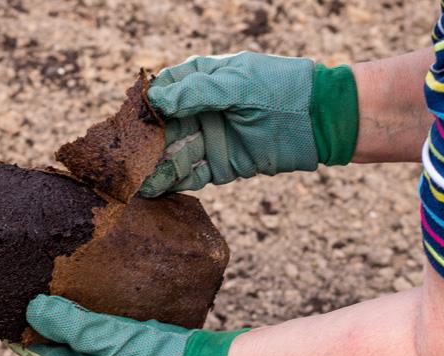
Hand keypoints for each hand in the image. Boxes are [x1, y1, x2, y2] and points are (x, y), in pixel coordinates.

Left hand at [8, 295, 247, 355]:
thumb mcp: (103, 341)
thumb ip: (69, 325)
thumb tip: (33, 309)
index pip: (31, 346)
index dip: (16, 324)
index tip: (2, 297)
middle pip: (49, 333)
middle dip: (36, 310)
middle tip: (22, 277)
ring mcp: (102, 349)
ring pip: (71, 323)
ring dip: (60, 303)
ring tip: (47, 274)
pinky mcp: (120, 335)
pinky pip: (94, 316)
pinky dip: (85, 300)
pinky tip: (83, 282)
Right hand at [139, 52, 358, 195]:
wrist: (322, 120)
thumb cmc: (282, 89)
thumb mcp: (239, 83)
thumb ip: (197, 91)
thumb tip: (157, 100)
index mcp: (204, 80)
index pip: (165, 91)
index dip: (145, 104)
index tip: (127, 116)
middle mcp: (202, 110)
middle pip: (163, 126)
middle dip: (143, 140)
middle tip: (121, 155)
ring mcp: (210, 138)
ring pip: (172, 152)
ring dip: (152, 165)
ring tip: (130, 178)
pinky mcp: (220, 165)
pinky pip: (189, 175)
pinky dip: (171, 182)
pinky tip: (151, 188)